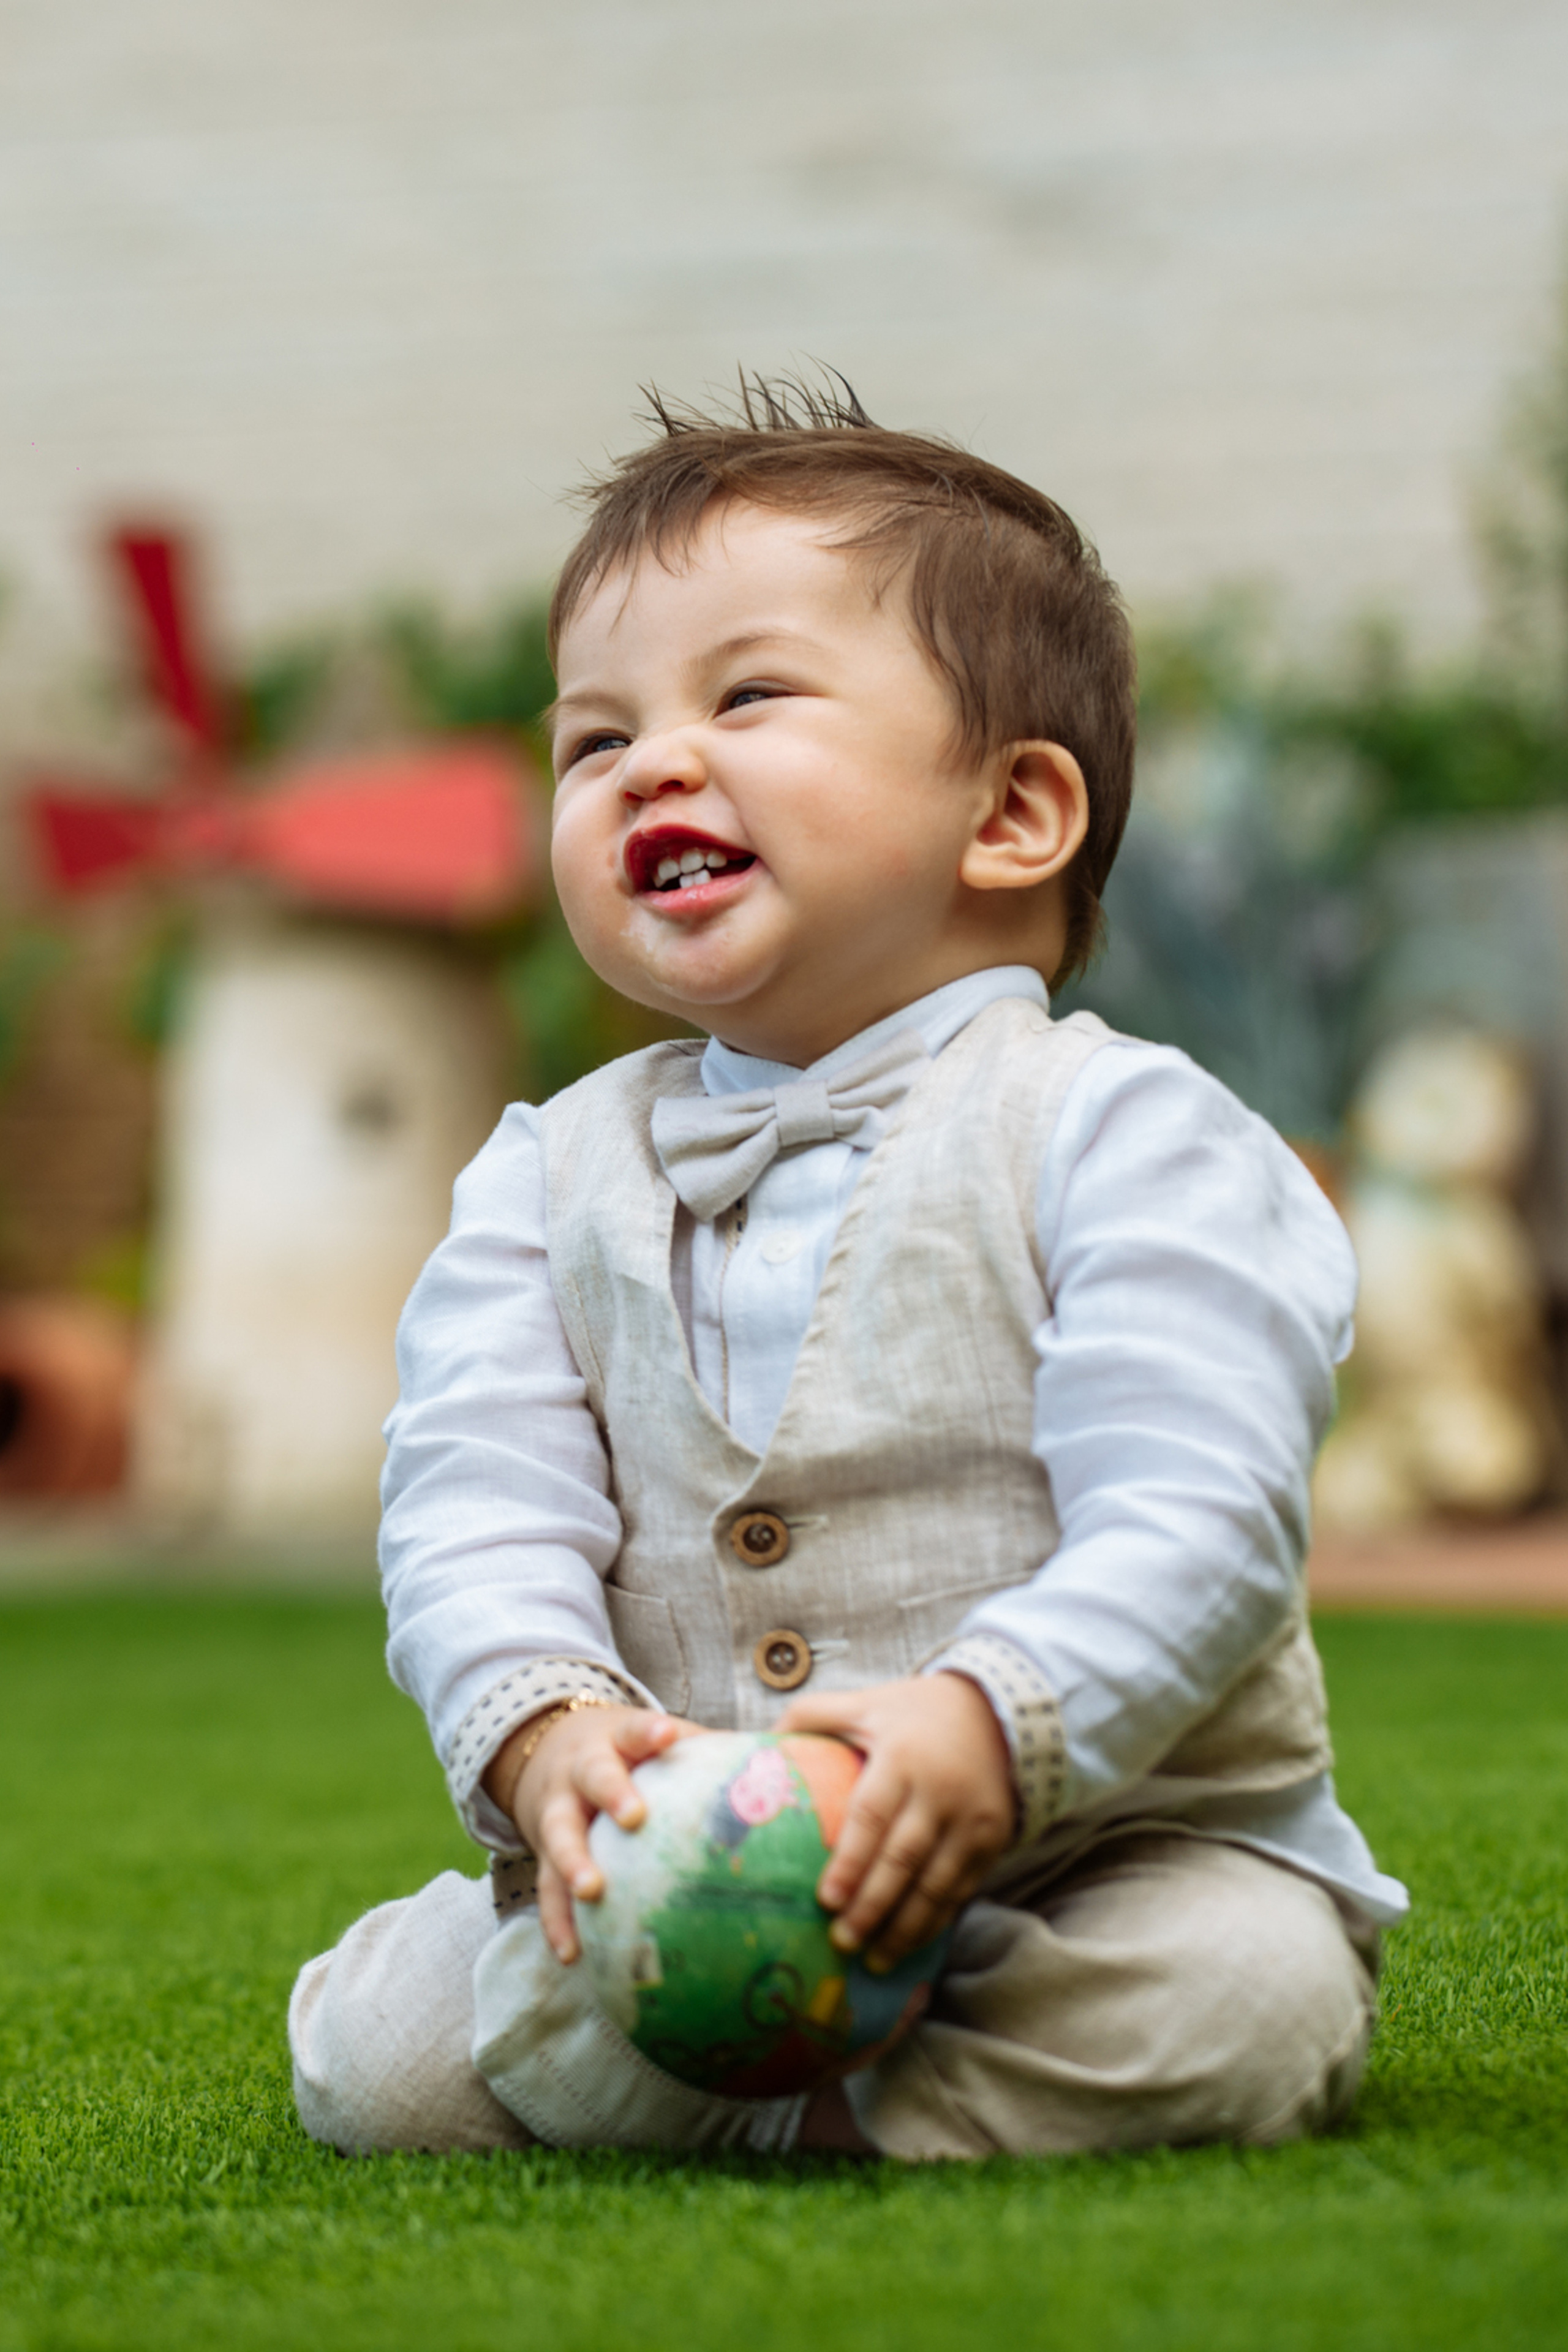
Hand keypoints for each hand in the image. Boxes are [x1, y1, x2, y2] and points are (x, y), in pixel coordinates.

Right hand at [484, 1704, 700, 1962]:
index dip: (649, 1732)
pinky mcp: (544, 1850)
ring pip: (559, 1833)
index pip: (635, 1729)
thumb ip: (706, 1753)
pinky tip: (572, 1953)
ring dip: (574, 1862)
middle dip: (613, 1794)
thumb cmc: (630, 1753)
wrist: (553, 1749)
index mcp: (619, 1740)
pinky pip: (547, 1886)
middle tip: (634, 1818)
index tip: (668, 1736)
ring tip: (593, 1891)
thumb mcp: (658, 1740)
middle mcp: (583, 1771)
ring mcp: (559, 1810)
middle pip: (594, 1776)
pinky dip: (558, 1920)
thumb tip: (781, 1770)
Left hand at [776, 1672, 1014, 1968]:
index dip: (850, 1861)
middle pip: (903, 1860)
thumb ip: (812, 1715)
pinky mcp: (992, 1839)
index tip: (826, 1899)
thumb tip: (757, 1742)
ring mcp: (971, 1819)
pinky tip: (909, 1944)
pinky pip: (960, 1889)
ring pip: (935, 1885)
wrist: (995, 1712)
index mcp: (901, 1757)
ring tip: (872, 1960)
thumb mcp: (864, 1702)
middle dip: (871, 1906)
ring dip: (903, 1927)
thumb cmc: (912, 1712)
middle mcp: (940, 1790)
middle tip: (841, 1941)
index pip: (872, 1815)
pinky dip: (934, 1921)